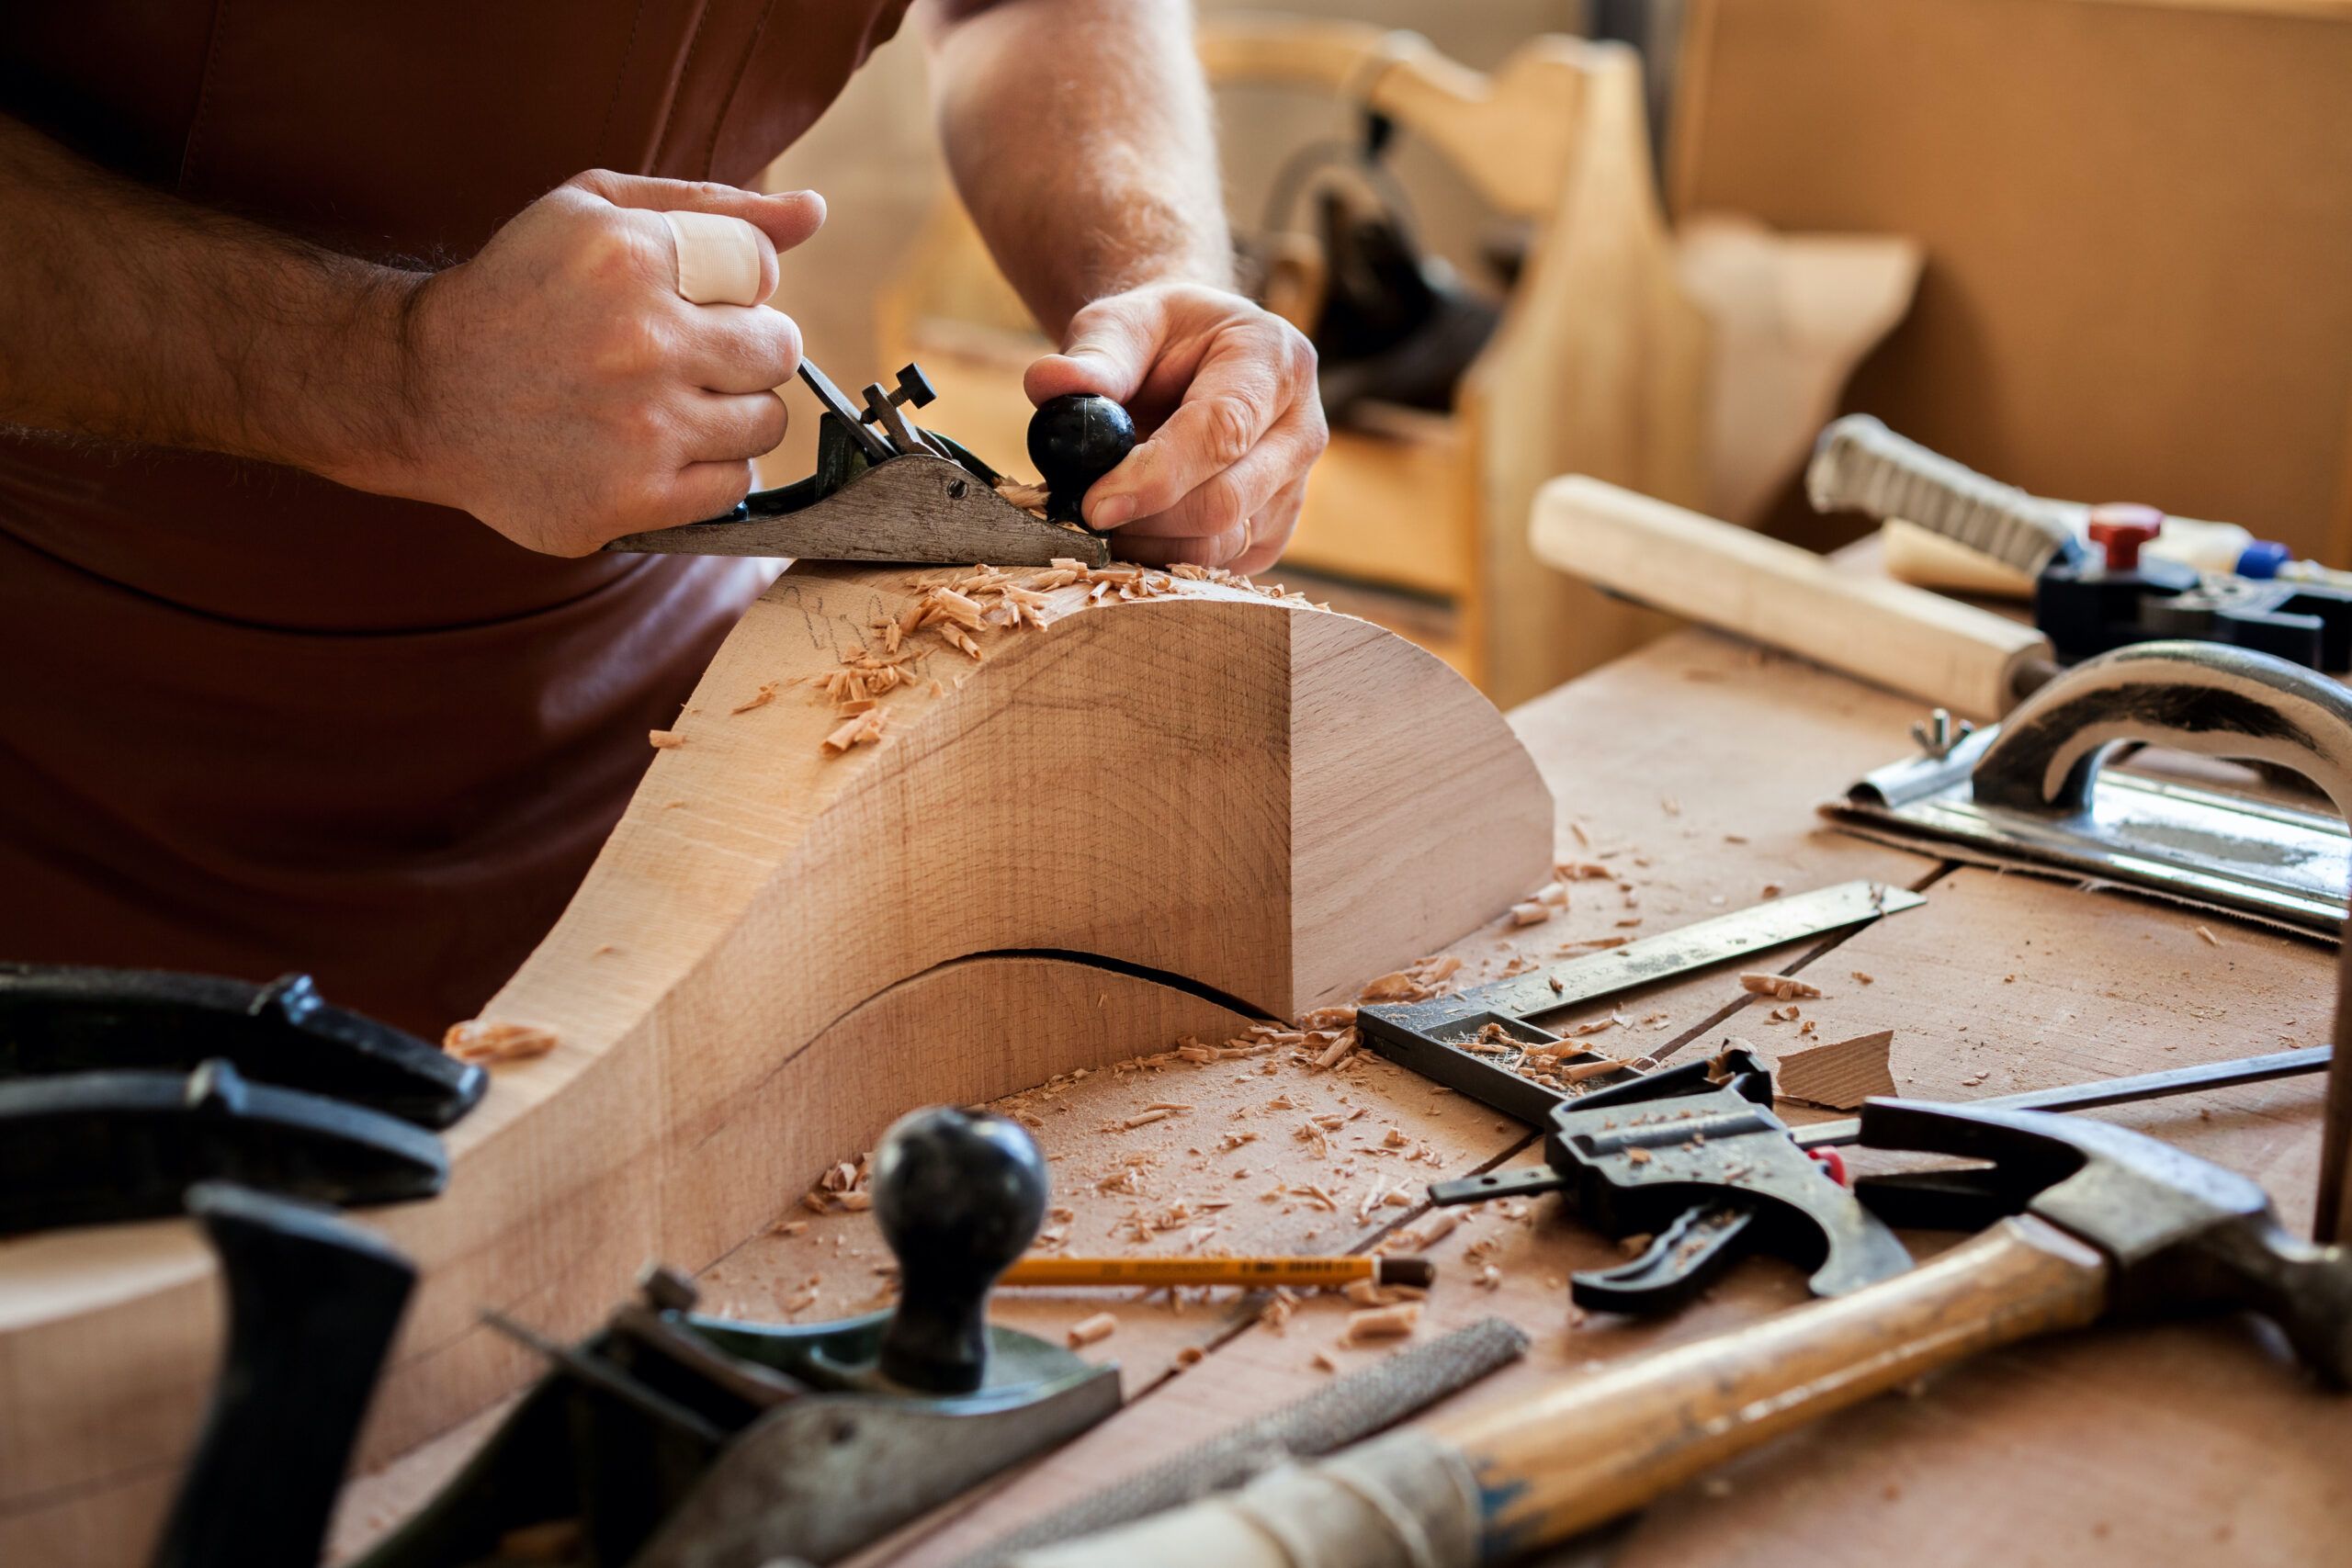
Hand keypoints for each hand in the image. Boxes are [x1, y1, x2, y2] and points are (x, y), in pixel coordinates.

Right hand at [378, 170, 823, 555]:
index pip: (764, 272)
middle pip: (779, 350)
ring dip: (732, 414)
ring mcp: (641, 429)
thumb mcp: (593, 211)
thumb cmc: (520, 291)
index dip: (733, 289)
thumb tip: (814, 211)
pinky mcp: (632, 500)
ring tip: (667, 402)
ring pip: (767, 423)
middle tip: (685, 356)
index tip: (684, 301)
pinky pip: (735, 486)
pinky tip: (658, 449)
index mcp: (632, 256)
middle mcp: (642, 342)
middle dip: (744, 351)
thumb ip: (710, 206)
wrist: (424, 392)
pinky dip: (710, 470)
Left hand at [1023, 282, 1324, 575]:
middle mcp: (1301, 427)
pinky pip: (1220, 567)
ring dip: (1150, 544)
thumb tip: (1049, 384)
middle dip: (1146, 519)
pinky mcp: (1274, 529)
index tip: (1094, 505)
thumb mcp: (1123, 323)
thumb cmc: (1159, 338)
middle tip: (1084, 514)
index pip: (1222, 431)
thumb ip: (1094, 355)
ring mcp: (1295, 486)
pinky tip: (1134, 529)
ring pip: (1222, 545)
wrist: (1192, 358)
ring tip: (1105, 515)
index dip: (1156, 477)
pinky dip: (1165, 558)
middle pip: (1226, 501)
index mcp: (1273, 360)